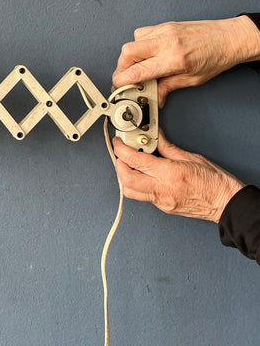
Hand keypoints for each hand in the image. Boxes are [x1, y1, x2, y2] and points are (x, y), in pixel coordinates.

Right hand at [112, 16, 259, 107]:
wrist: (230, 38)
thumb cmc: (217, 57)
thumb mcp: (192, 79)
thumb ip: (167, 87)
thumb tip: (154, 96)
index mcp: (174, 59)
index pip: (138, 71)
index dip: (122, 81)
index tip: (119, 86)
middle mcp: (167, 42)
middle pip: (127, 52)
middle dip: (121, 67)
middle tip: (125, 77)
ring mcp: (165, 30)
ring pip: (132, 41)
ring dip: (130, 56)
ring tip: (138, 66)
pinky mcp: (165, 25)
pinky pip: (142, 33)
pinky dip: (140, 44)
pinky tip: (147, 53)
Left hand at [112, 130, 243, 222]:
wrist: (227, 203)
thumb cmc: (215, 182)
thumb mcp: (192, 158)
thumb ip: (168, 148)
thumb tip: (157, 138)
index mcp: (169, 174)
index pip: (135, 161)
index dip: (121, 150)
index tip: (118, 143)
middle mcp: (162, 190)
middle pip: (125, 179)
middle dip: (118, 164)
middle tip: (121, 153)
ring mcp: (162, 201)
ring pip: (130, 191)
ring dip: (125, 177)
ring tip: (131, 165)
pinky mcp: (164, 208)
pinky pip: (143, 197)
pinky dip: (138, 185)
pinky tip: (144, 176)